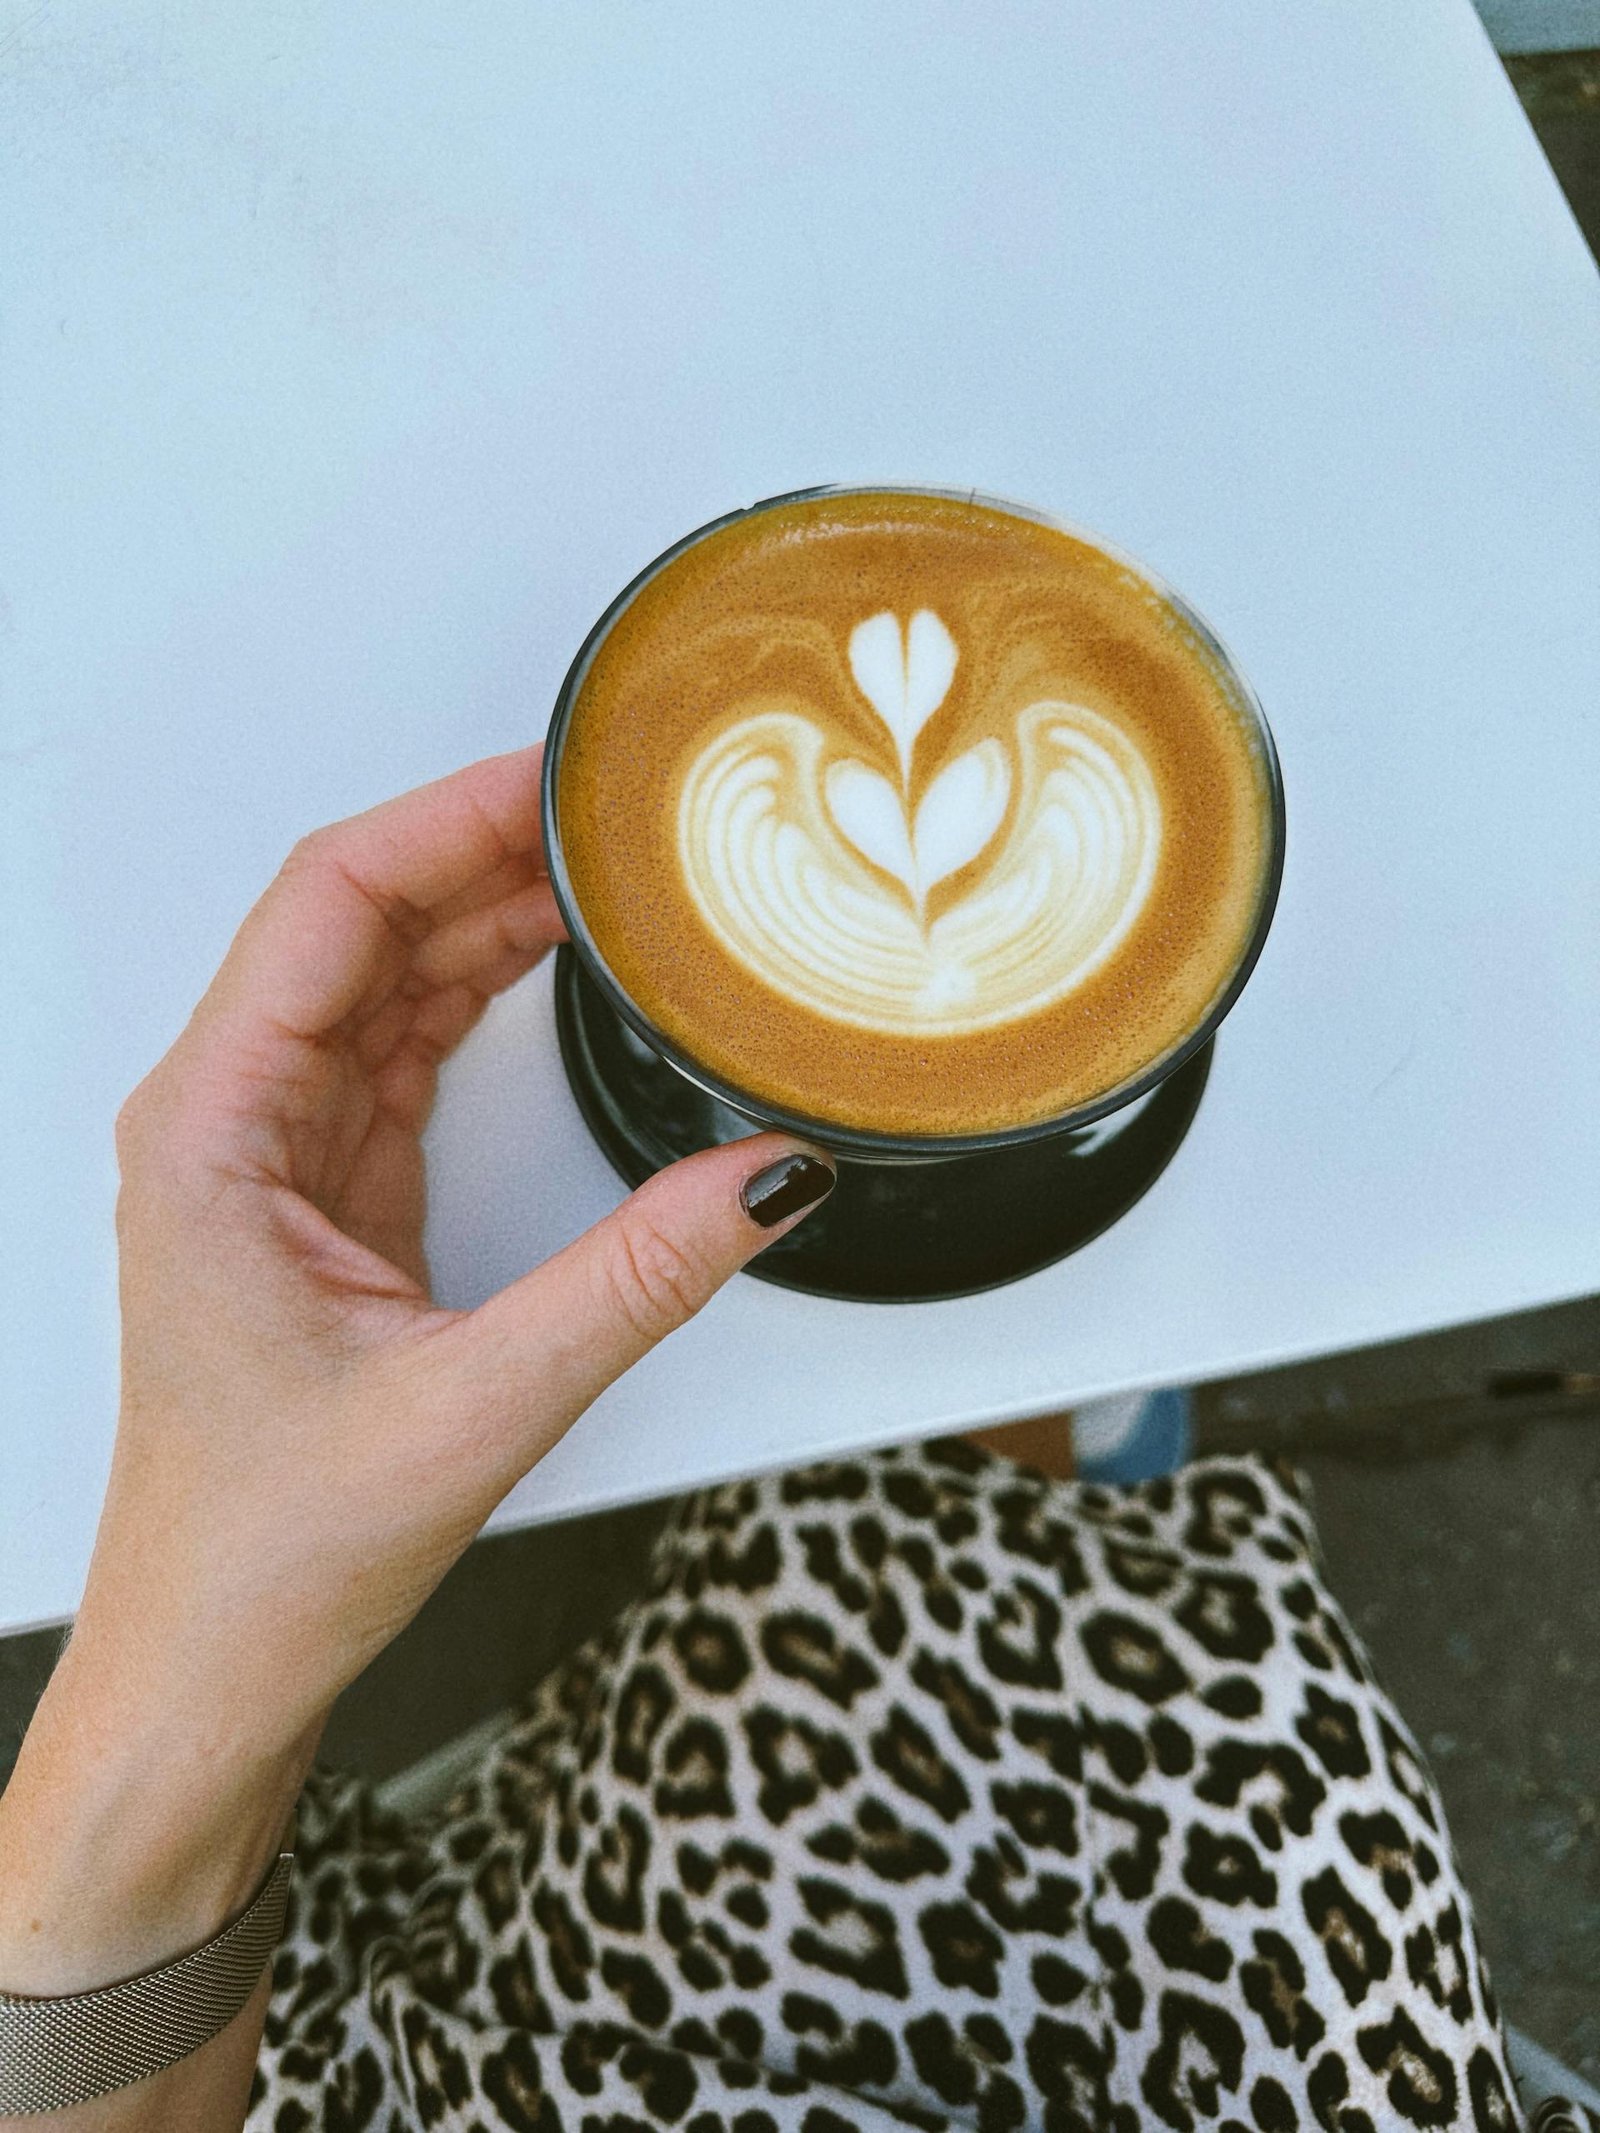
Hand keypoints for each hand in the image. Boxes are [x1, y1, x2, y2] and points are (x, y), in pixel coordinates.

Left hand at [0, 744, 830, 2017]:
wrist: (212, 1665)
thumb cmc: (265, 1548)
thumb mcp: (475, 1403)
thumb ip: (636, 1277)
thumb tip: (767, 1176)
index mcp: (211, 1133)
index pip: (327, 906)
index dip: (444, 819)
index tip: (553, 776)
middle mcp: (230, 1120)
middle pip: (360, 920)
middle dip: (484, 849)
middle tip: (617, 809)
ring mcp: (279, 1150)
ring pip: (387, 976)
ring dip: (489, 914)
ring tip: (610, 868)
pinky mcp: (330, 1190)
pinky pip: (407, 1046)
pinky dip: (483, 992)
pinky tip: (558, 964)